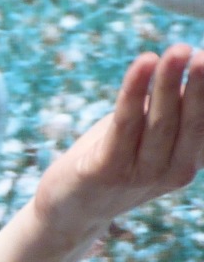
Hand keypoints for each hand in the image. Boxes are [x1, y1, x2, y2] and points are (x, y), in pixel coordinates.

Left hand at [30, 44, 203, 242]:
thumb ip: (168, 109)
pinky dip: (134, 92)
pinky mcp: (107, 171)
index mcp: (188, 162)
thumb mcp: (145, 135)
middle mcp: (172, 172)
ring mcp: (141, 174)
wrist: (69, 210)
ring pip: (160, 121)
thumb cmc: (111, 160)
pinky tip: (143, 64)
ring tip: (178, 51)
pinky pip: (124, 124)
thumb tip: (189, 64)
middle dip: (200, 84)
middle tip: (202, 53)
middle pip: (190, 120)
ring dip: (169, 82)